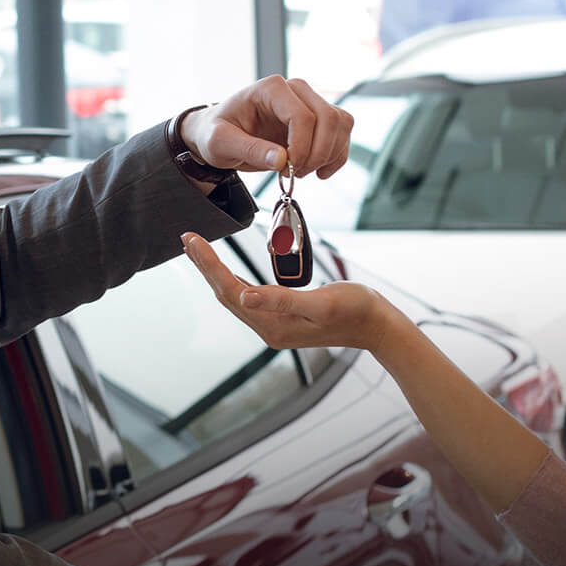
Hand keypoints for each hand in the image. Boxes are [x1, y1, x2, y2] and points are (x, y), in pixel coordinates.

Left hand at [179, 232, 407, 353]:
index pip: (230, 290)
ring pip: (234, 294)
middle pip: (226, 292)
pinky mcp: (282, 317)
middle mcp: (267, 327)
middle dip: (205, 265)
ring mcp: (274, 324)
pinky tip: (227, 269)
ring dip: (215, 271)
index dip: (209, 264)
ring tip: (198, 249)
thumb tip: (245, 296)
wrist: (378, 326)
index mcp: (272, 325)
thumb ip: (282, 300)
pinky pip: (249, 296)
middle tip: (187, 238)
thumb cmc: (356, 311)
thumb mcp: (320, 303)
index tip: (191, 240)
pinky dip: (233, 278)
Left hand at [183, 76, 353, 178]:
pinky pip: (342, 132)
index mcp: (270, 89)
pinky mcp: (318, 118)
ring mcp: (309, 102)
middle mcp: (294, 89)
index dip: (302, 146)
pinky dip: (336, 155)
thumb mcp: (221, 144)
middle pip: (328, 118)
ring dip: (329, 154)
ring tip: (303, 172)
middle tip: (296, 174)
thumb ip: (249, 150)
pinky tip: (319, 171)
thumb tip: (283, 160)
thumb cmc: (216, 133)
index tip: (288, 169)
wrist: (220, 135)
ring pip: (341, 123)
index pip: (302, 115)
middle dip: (318, 153)